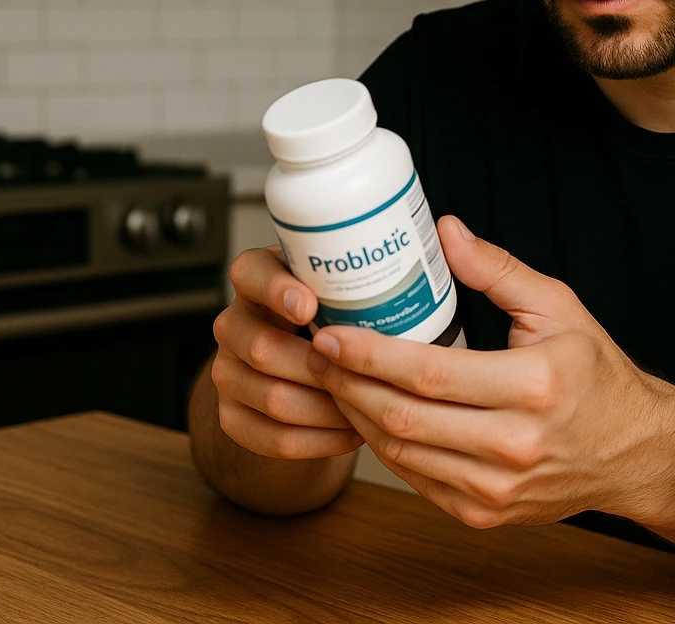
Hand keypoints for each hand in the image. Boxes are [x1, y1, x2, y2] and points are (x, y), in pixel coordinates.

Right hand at [211, 245, 363, 459]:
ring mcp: (227, 372)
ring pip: (272, 398)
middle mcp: (236, 323)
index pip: (251, 273)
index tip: (310, 305)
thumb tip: (447, 232)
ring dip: (329, 408)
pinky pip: (273, 438)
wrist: (302, 371)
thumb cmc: (340, 316)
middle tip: (365, 371)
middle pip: (261, 347)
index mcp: (260, 279)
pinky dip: (320, 441)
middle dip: (320, 366)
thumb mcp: (346, 282)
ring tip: (373, 406)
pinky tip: (353, 433)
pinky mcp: (233, 418)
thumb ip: (375, 264)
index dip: (277, 290)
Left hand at [308, 215, 674, 529]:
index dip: (369, 354)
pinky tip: (370, 416)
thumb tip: (445, 232)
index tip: (331, 333)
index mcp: (533, 387)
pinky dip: (384, 447)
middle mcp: (513, 445)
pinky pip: (414, 480)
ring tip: (335, 380)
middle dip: (347, 383)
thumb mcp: (560, 308)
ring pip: (399, 454)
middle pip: (402, 418)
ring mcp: (495, 487)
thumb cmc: (597, 376)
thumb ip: (498, 270)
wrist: (632, 453)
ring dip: (356, 416)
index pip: (429, 374)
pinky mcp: (483, 514)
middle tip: (317, 353)